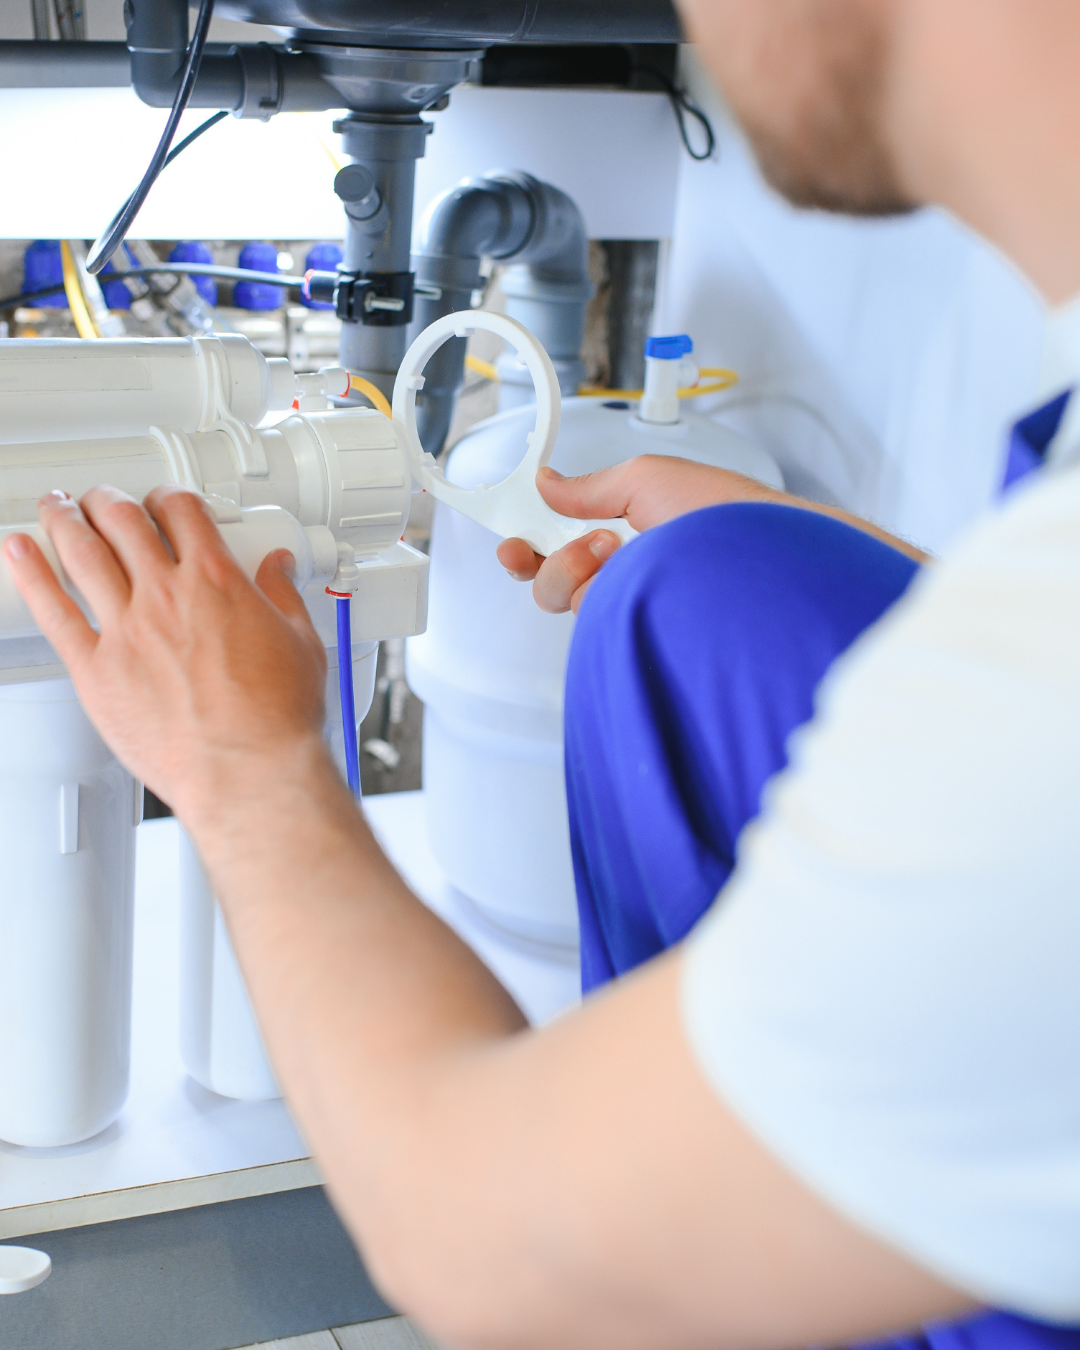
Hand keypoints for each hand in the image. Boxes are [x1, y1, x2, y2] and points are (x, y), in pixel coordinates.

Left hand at [2, 485, 328, 823]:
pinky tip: (19, 553)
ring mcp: (127, 630)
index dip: (168, 497)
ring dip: (65, 520)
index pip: (182, 512)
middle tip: (101, 500)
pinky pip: (53, 611)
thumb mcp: (300, 643)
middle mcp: (166, 596)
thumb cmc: (275, 719)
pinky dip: (31, 574)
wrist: (247, 770)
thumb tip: (279, 570)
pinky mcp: (96, 670)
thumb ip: (283, 597)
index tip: (163, 502)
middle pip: (123, 520)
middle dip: (108, 501)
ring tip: (57, 507)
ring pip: (82, 552)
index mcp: (217, 582)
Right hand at [496, 455, 783, 613]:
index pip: (562, 545)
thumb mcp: (647, 479)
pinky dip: (598, 593)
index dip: (529, 544)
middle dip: (549, 559)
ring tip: (619, 551)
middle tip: (585, 543)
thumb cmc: (728, 516)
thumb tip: (548, 481)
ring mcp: (632, 606)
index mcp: (626, 530)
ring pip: (567, 601)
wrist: (767, 558)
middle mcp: (626, 573)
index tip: (511, 542)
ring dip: (579, 570)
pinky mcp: (638, 633)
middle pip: (552, 581)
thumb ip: (589, 487)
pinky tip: (628, 578)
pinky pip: (591, 620)